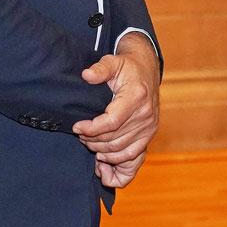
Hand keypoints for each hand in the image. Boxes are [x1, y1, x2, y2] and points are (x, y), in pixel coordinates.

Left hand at [73, 32, 159, 187]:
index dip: (91, 129)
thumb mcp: (113, 62)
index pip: (112, 122)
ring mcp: (149, 128)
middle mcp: (146, 115)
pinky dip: (117, 165)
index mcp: (136, 97)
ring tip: (88, 144)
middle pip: (114, 139)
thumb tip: (86, 75)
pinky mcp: (149, 136)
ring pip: (121, 151)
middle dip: (92, 141)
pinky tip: (103, 163)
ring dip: (101, 152)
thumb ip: (100, 68)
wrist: (147, 70)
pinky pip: (134, 158)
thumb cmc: (127, 67)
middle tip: (80, 135)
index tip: (77, 127)